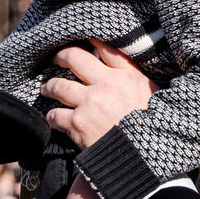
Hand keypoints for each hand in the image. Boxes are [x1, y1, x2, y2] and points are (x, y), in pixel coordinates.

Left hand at [40, 41, 159, 151]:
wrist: (144, 156)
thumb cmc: (151, 127)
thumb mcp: (152, 96)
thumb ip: (136, 80)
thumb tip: (126, 74)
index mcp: (127, 76)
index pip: (106, 49)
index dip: (92, 42)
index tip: (85, 42)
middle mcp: (105, 84)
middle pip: (74, 58)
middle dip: (61, 57)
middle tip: (56, 59)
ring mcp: (89, 102)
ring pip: (58, 86)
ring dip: (49, 87)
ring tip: (47, 89)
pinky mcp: (77, 123)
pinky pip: (54, 115)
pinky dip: (52, 117)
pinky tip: (53, 118)